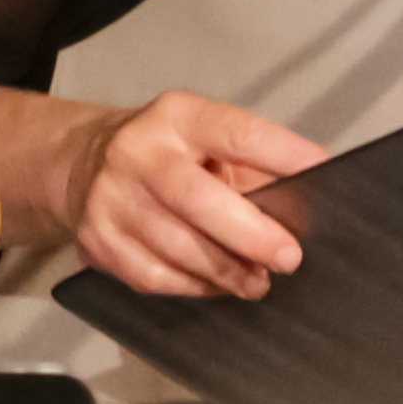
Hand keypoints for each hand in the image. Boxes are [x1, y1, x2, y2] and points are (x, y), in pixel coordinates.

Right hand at [64, 90, 327, 297]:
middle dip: (250, 234)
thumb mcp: (205, 136)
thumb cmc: (166, 152)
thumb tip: (307, 200)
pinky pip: (153, 275)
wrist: (83, 163)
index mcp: (178, 117)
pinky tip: (217, 285)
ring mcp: (111, 199)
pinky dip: (193, 285)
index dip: (283, 154)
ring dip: (226, 271)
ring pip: (176, 246)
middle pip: (198, 200)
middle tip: (289, 257)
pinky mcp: (97, 240)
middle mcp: (139, 153)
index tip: (320, 172)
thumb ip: (250, 162)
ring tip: (258, 281)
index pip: (237, 133)